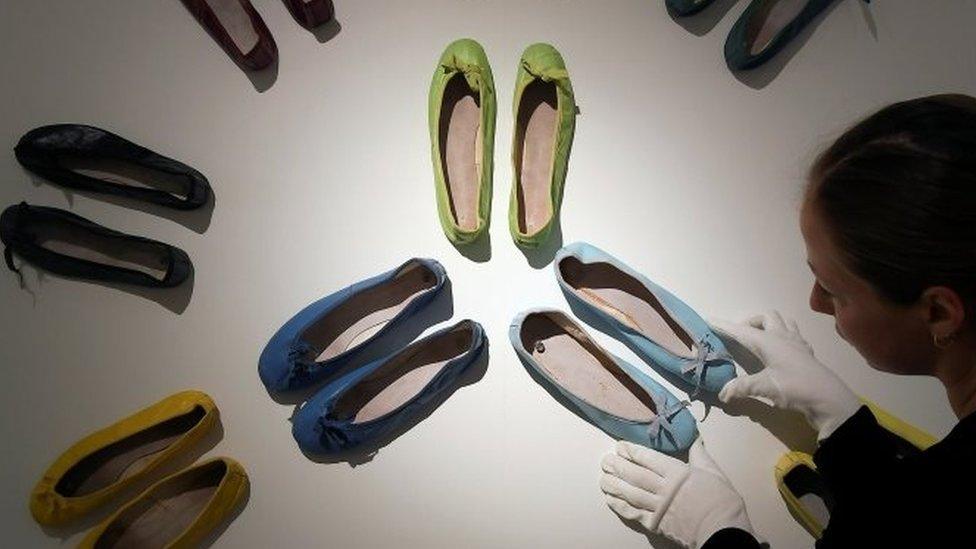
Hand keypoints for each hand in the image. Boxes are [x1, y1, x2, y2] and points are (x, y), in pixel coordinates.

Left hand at [600, 438, 755, 548]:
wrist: (724, 531)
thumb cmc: (721, 500)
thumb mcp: (713, 471)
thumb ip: (699, 454)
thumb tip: (694, 436)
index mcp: (677, 473)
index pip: (648, 459)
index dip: (631, 452)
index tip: (620, 446)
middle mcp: (663, 489)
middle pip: (635, 475)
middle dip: (617, 467)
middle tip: (605, 461)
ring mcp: (658, 507)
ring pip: (630, 493)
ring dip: (614, 486)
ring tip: (603, 479)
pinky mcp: (656, 524)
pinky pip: (634, 513)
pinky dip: (620, 506)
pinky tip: (610, 500)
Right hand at [711, 310, 861, 440]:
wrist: (828, 398)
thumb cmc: (795, 387)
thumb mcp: (765, 387)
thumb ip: (742, 387)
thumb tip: (723, 394)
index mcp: (769, 341)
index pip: (741, 330)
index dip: (724, 326)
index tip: (708, 320)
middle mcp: (782, 337)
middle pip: (765, 317)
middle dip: (750, 322)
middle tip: (740, 336)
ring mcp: (797, 343)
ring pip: (782, 322)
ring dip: (769, 325)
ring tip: (760, 338)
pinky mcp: (806, 353)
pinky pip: (793, 335)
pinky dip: (783, 336)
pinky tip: (781, 350)